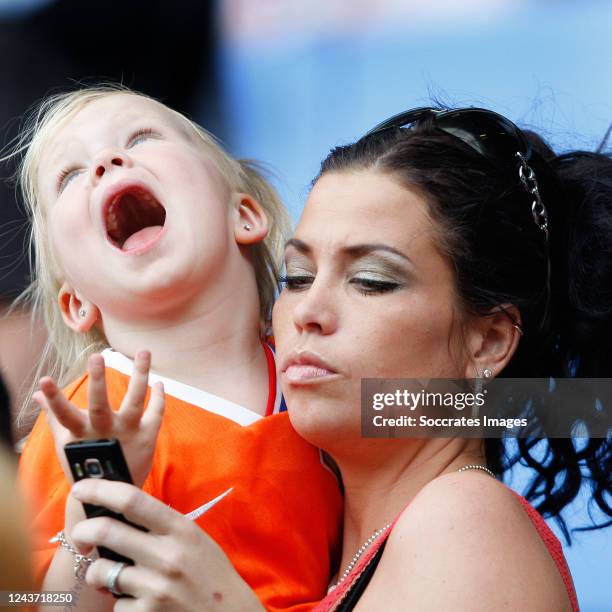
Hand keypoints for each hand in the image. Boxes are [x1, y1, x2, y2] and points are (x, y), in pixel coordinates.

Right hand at [33, 351, 164, 487]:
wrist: (112, 495)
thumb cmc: (86, 464)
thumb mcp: (67, 442)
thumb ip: (54, 415)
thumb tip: (37, 393)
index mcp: (81, 434)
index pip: (63, 414)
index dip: (54, 398)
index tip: (44, 380)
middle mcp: (105, 432)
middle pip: (100, 404)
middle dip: (98, 381)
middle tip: (97, 356)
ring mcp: (128, 433)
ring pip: (135, 401)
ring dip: (140, 375)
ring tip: (144, 351)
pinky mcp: (147, 437)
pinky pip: (156, 412)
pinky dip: (159, 397)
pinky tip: (159, 382)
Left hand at [70, 480, 263, 611]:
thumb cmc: (209, 574)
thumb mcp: (193, 539)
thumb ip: (161, 526)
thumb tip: (118, 512)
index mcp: (180, 529)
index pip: (132, 500)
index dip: (100, 489)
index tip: (81, 486)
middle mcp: (167, 555)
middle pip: (107, 530)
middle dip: (83, 531)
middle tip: (82, 535)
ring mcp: (156, 587)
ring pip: (102, 571)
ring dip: (100, 572)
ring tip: (115, 575)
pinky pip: (115, 604)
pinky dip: (122, 602)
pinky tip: (141, 602)